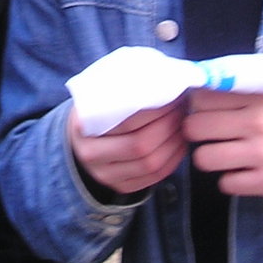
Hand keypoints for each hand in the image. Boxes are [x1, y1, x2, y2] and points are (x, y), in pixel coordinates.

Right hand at [67, 100, 186, 195]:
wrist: (80, 140)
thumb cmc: (96, 111)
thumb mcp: (97, 96)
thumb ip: (122, 89)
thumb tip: (162, 77)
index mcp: (83, 127)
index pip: (127, 121)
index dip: (156, 110)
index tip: (172, 95)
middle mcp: (91, 154)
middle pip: (140, 145)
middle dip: (168, 126)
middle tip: (181, 108)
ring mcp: (106, 175)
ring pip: (151, 164)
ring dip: (174, 142)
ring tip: (183, 124)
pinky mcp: (122, 186)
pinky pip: (155, 177)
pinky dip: (174, 159)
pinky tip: (180, 142)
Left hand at [181, 89, 262, 197]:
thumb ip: (234, 83)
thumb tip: (193, 84)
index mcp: (259, 93)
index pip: (200, 97)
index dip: (200, 104)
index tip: (211, 108)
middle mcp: (261, 122)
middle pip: (195, 127)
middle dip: (199, 130)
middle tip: (213, 131)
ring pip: (203, 158)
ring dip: (212, 156)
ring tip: (227, 151)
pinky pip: (225, 184)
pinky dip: (232, 179)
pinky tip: (246, 169)